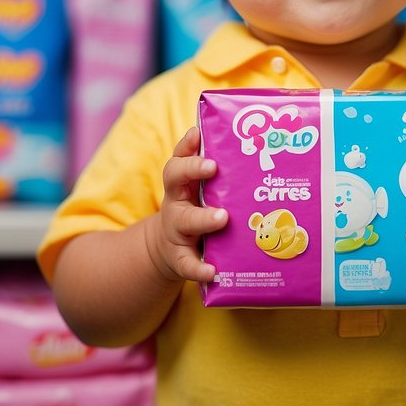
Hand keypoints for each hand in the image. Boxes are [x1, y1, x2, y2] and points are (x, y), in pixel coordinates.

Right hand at [149, 126, 226, 283]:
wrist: (169, 250)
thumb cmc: (194, 211)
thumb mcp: (196, 190)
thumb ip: (211, 170)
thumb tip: (236, 139)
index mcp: (181, 184)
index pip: (179, 157)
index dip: (187, 146)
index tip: (198, 134)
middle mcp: (175, 202)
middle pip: (175, 180)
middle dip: (193, 170)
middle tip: (214, 167)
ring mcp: (176, 230)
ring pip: (185, 221)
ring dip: (203, 218)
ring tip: (222, 218)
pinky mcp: (180, 258)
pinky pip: (187, 263)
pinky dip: (199, 269)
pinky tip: (213, 272)